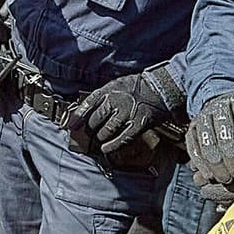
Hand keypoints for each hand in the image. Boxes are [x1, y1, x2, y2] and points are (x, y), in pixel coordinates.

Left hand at [67, 62, 186, 167]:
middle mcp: (116, 101)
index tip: (71, 126)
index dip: (78, 116)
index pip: (88, 104)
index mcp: (109, 90)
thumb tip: (89, 113)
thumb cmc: (138, 87)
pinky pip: (121, 139)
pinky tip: (106, 149)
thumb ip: (104, 97)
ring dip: (101, 137)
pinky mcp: (138, 124)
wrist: (161, 87)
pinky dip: (112, 146)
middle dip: (90, 130)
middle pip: (95, 120)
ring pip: (106, 131)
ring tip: (100, 140)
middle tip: (89, 135)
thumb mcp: (118, 85)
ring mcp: (127, 113)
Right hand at [184, 89, 233, 189]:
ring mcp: (203, 116)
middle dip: (231, 154)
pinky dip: (199, 161)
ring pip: (205, 138)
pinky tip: (208, 176)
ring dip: (214, 161)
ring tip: (225, 179)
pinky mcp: (192, 128)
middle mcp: (219, 105)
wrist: (226, 104)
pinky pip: (192, 144)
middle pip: (223, 129)